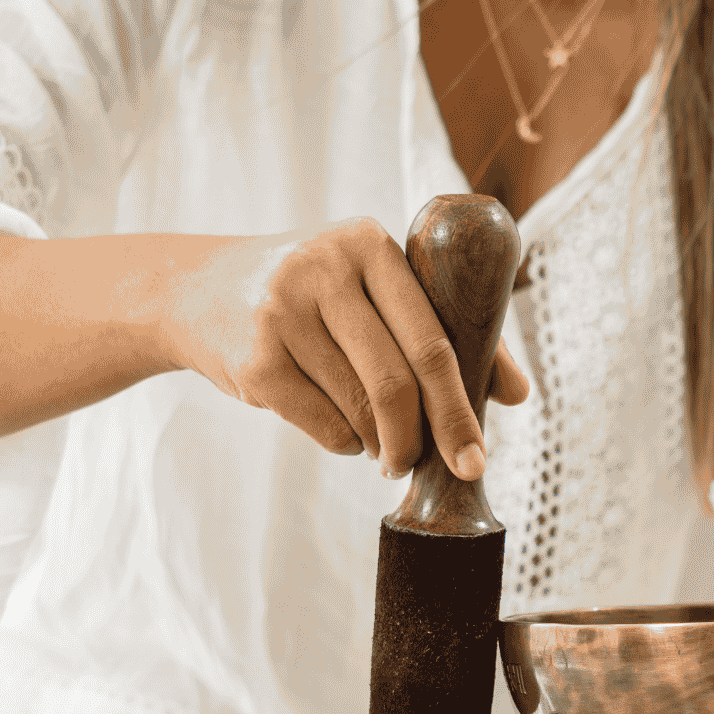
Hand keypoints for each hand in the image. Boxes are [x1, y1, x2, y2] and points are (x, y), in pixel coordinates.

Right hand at [161, 220, 529, 476]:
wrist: (195, 291)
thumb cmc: (308, 296)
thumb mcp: (371, 289)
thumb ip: (443, 330)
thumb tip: (518, 394)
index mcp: (369, 244)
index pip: (433, 338)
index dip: (459, 407)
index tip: (476, 458)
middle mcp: (325, 269)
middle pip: (397, 382)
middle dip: (421, 441)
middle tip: (424, 469)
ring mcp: (284, 313)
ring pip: (360, 410)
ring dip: (379, 443)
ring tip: (380, 442)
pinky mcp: (256, 359)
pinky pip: (324, 425)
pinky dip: (343, 441)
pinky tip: (340, 426)